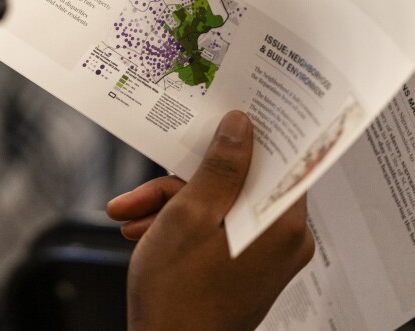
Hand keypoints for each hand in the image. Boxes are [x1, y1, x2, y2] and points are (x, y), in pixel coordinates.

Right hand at [106, 110, 313, 330]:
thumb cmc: (177, 297)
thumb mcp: (190, 215)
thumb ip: (220, 166)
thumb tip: (241, 126)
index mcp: (282, 225)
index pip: (281, 160)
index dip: (252, 135)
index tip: (230, 116)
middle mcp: (283, 241)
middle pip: (238, 183)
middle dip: (184, 181)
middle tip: (151, 184)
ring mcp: (264, 257)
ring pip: (220, 205)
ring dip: (171, 205)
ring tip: (131, 213)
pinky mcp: (244, 268)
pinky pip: (216, 229)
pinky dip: (180, 227)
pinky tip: (142, 230)